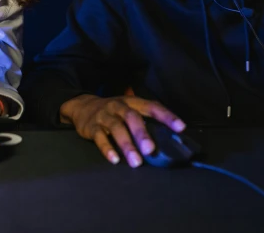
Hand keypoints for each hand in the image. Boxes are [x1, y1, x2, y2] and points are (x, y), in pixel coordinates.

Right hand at [60, 94, 184, 167]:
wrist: (83, 107)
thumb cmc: (114, 112)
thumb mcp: (129, 110)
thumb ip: (146, 121)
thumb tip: (170, 140)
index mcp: (133, 102)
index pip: (152, 106)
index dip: (166, 116)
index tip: (180, 127)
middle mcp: (119, 106)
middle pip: (132, 117)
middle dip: (142, 133)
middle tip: (151, 150)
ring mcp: (105, 116)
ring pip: (116, 129)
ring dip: (127, 145)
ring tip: (136, 162)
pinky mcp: (92, 127)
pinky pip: (100, 138)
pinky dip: (107, 149)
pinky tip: (115, 160)